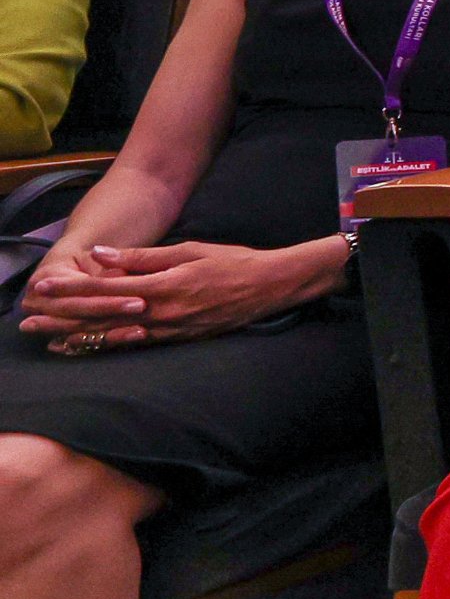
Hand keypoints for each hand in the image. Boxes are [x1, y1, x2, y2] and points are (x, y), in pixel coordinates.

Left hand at [19, 239, 335, 349]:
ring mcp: (170, 330)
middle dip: (62, 319)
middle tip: (29, 322)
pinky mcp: (179, 339)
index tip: (41, 288)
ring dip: (79, 337)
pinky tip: (89, 348)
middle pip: (102, 318)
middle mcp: (162, 313)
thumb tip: (101, 256)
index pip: (105, 289)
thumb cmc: (233, 262)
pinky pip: (136, 345)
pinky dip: (108, 347)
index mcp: (162, 286)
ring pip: (114, 336)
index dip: (70, 289)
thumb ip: (143, 257)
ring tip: (49, 339)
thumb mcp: (188, 250)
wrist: (272, 286)